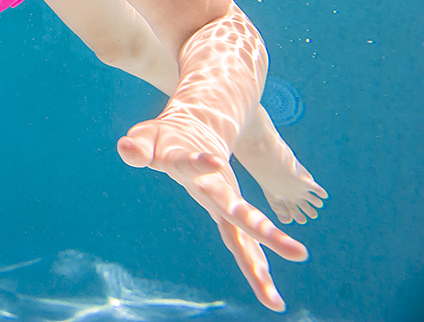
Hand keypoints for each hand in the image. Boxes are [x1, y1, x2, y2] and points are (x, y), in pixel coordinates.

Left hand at [118, 114, 307, 311]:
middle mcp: (215, 184)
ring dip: (264, 262)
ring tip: (276, 297)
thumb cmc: (165, 137)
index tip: (213, 160)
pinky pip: (242, 242)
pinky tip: (268, 293)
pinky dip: (255, 264)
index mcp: (187, 162)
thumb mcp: (146, 137)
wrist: (201, 126)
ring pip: (246, 232)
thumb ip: (137, 147)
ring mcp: (225, 198)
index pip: (191, 163)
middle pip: (237, 209)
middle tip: (297, 253)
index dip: (199, 162)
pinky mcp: (228, 210)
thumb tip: (126, 148)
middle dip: (263, 231)